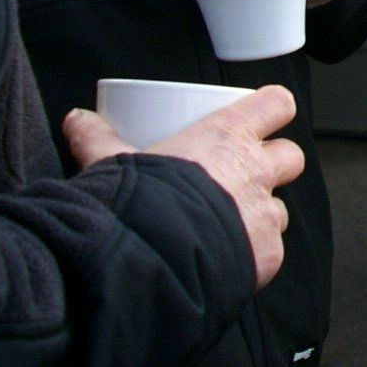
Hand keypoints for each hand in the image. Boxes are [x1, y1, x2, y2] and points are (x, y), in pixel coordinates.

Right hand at [63, 84, 305, 288]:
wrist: (147, 262)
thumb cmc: (136, 205)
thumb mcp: (113, 163)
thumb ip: (96, 139)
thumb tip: (76, 119)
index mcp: (227, 138)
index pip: (276, 104)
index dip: (271, 109)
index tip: (262, 116)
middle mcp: (255, 172)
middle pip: (291, 156)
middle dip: (275, 165)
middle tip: (245, 176)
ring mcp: (264, 216)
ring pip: (281, 208)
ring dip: (262, 213)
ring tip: (230, 224)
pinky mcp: (266, 256)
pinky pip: (271, 250)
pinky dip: (254, 254)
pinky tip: (227, 258)